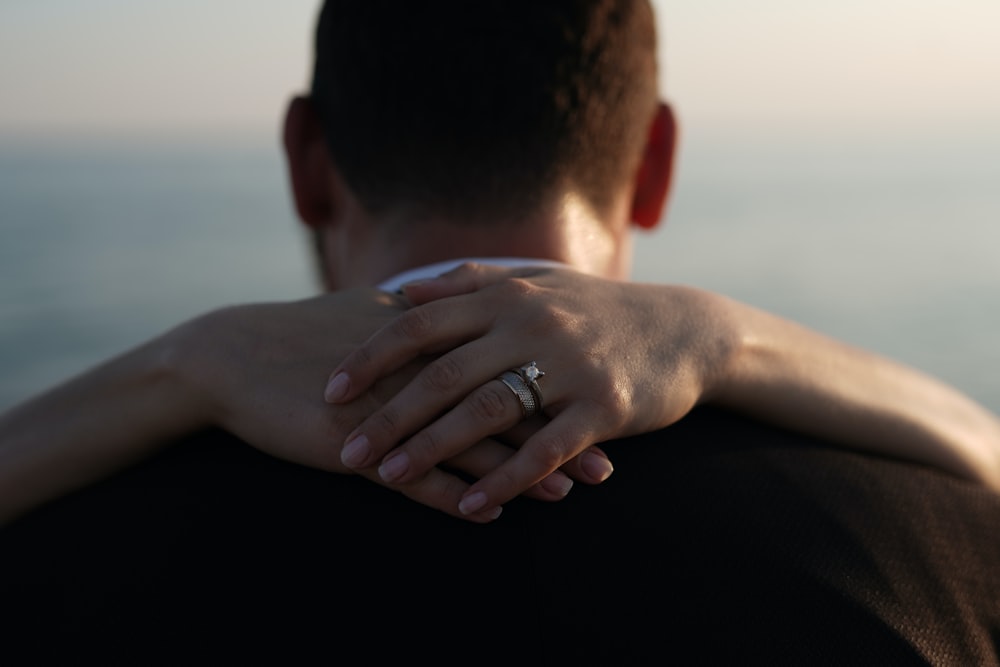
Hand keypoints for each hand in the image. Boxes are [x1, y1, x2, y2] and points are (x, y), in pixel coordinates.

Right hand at [172, 287, 578, 522]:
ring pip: (468, 444)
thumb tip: (450, 308)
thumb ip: (418, 314)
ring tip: (565, 493)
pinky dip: (452, 495)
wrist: (232, 356)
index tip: (595, 407)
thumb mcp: (367, 315)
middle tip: (606, 460)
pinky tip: (486, 514)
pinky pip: (413, 477)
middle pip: (501, 405)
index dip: (552, 388)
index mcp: (426, 335)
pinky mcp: (356, 442)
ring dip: (518, 473)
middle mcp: (417, 369)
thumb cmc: (303, 337)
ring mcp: (389, 407)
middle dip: (555, 435)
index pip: (504, 363)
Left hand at [325, 263, 736, 516]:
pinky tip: (472, 505)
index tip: (330, 389)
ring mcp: (568, 365)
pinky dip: (506, 478)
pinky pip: (545, 448)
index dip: (370, 356)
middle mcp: (531, 325)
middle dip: (389, 414)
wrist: (684, 329)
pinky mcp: (604, 406)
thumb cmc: (596, 310)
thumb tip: (403, 294)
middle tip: (346, 449)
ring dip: (434, 448)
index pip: (421, 324)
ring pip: (487, 411)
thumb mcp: (536, 283)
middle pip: (444, 373)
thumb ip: (468, 284)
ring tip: (390, 478)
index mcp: (507, 296)